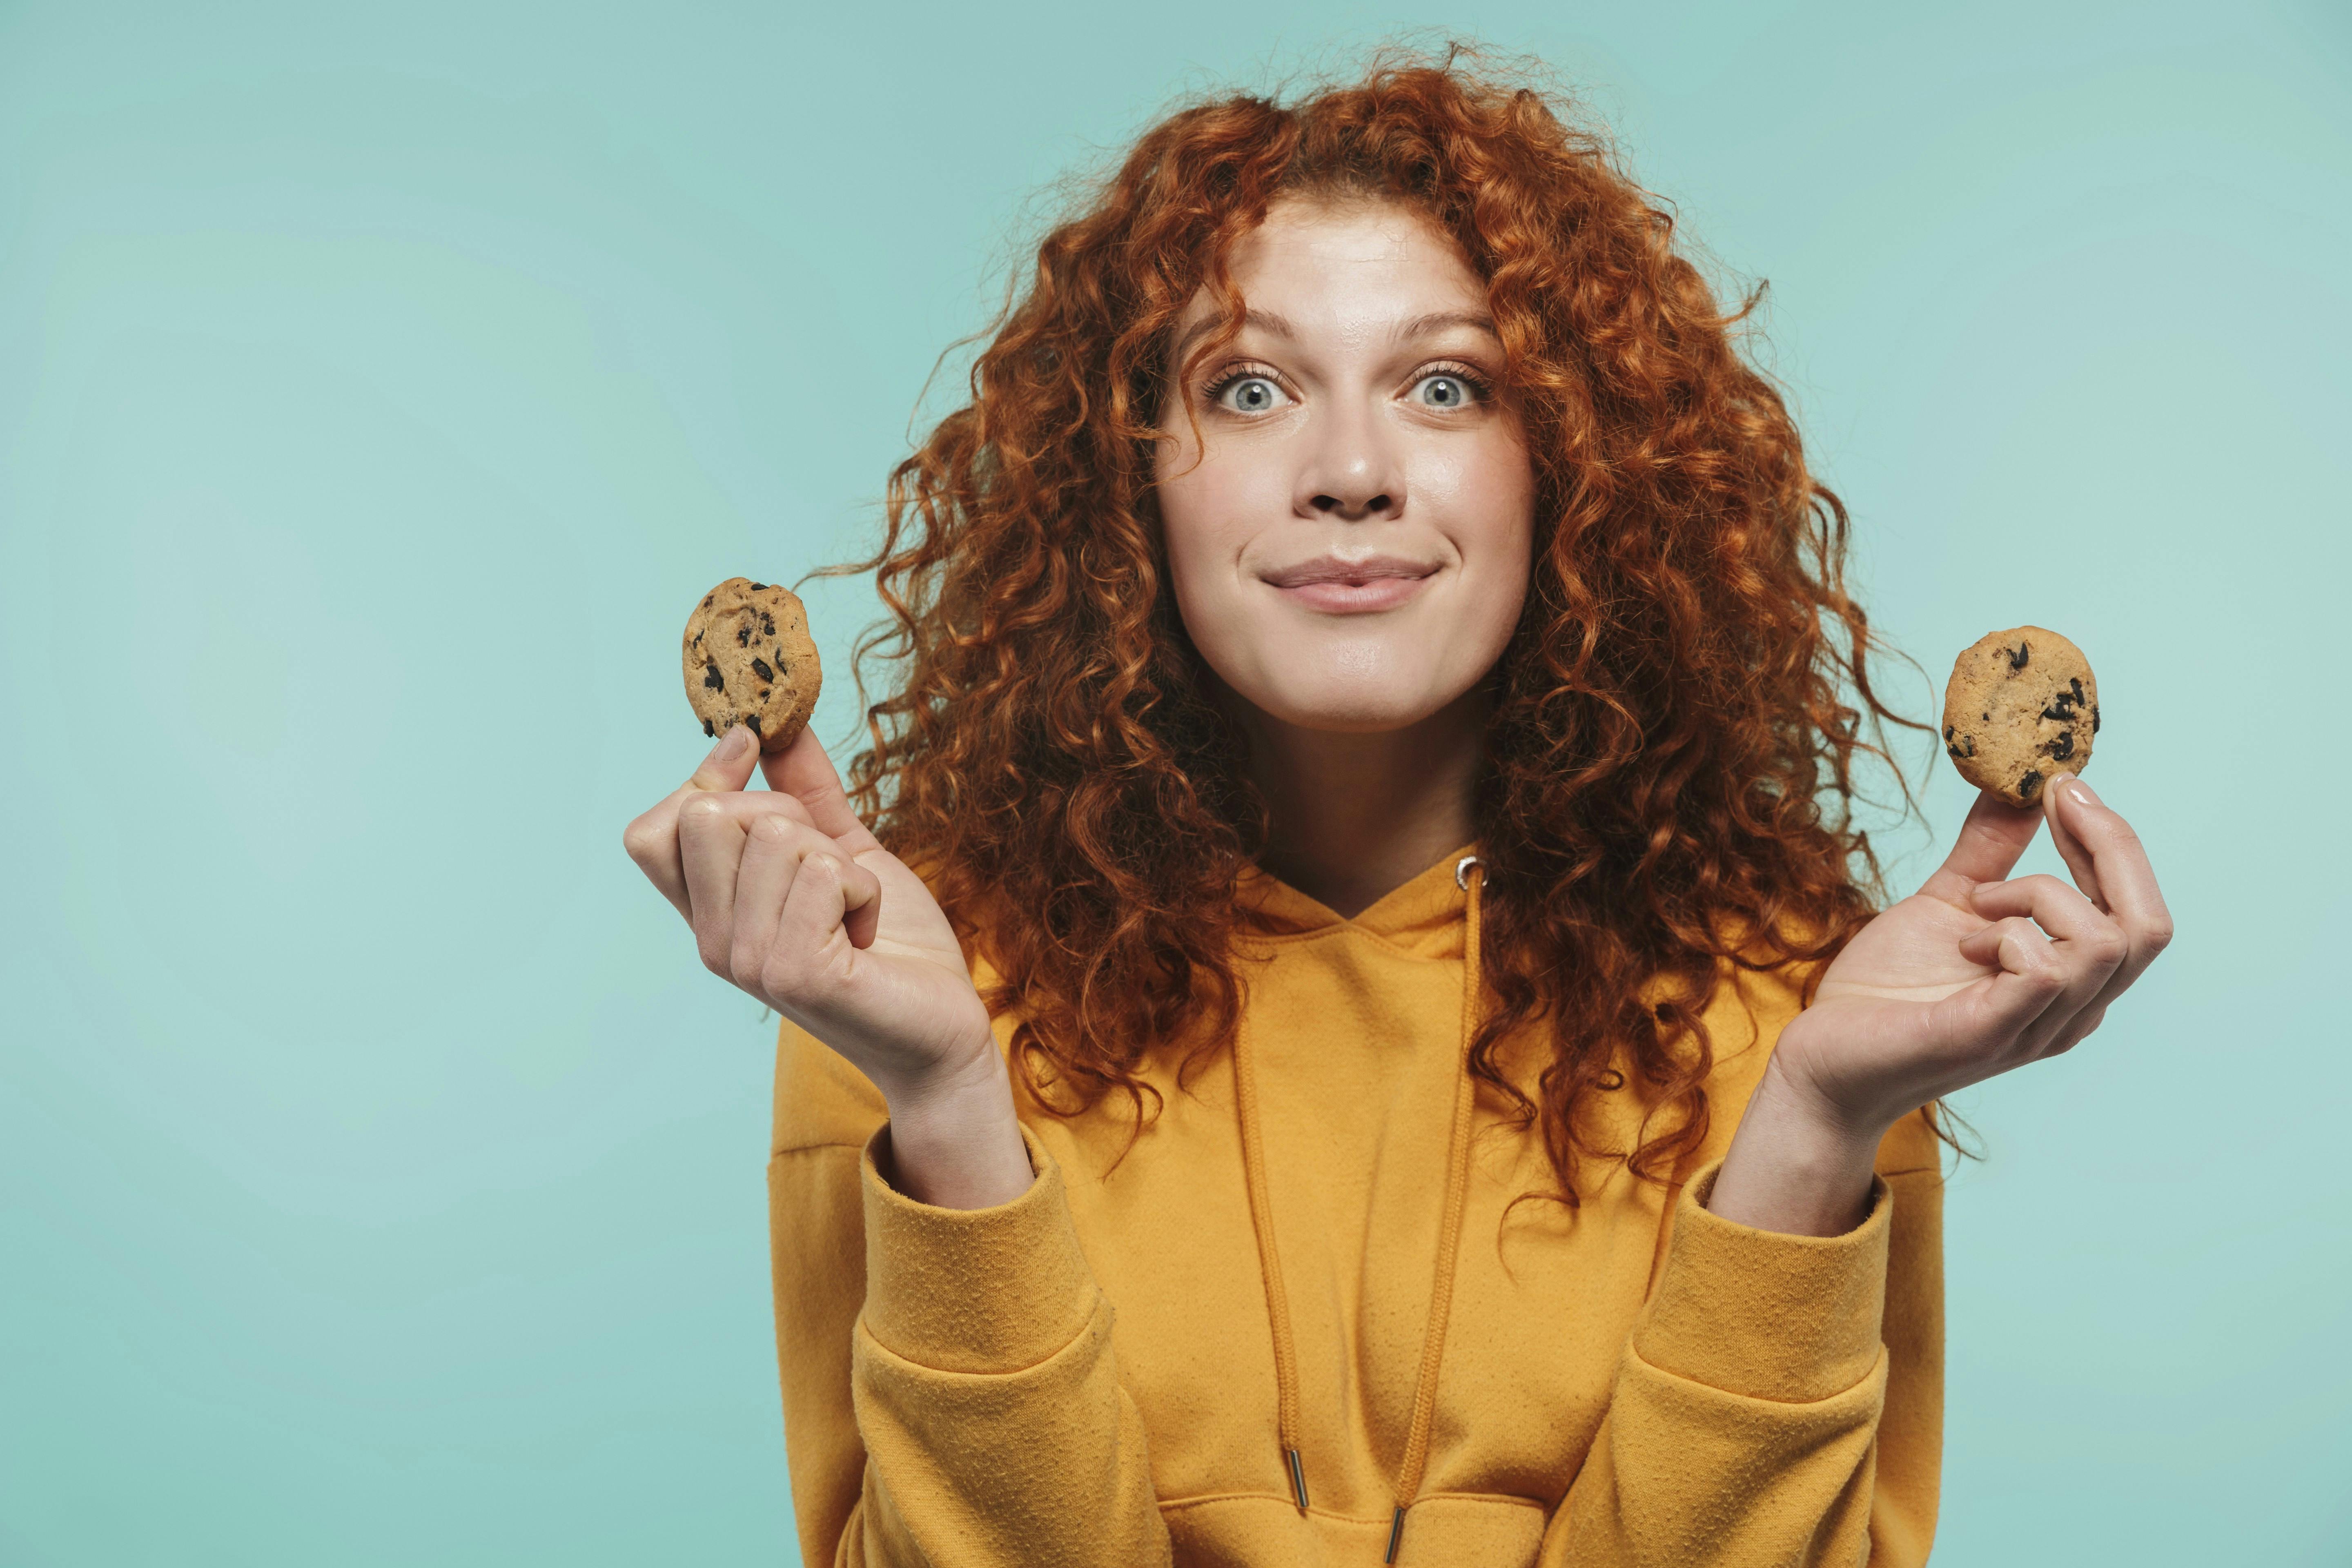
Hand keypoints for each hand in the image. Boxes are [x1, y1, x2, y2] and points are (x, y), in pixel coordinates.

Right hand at [621, 723, 1031, 1206]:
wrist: (940, 1029)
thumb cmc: (893, 944)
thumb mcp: (845, 851)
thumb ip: (805, 791)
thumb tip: (780, 721)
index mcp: (714, 914)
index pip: (654, 831)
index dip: (703, 779)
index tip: (753, 749)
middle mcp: (715, 942)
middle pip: (708, 815)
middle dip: (786, 816)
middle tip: (829, 871)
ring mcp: (748, 961)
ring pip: (775, 836)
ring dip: (838, 860)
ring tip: (854, 911)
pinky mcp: (794, 973)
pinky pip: (822, 874)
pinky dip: (863, 889)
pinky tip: (868, 933)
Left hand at [1711, 771, 2173, 1233]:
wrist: (1827, 1054)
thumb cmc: (1889, 987)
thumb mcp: (1948, 901)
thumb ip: (1990, 851)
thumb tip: (2021, 787)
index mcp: (2071, 979)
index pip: (2138, 909)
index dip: (2113, 841)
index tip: (2064, 786)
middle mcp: (2072, 1009)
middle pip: (2151, 926)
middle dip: (2113, 845)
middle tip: (2057, 797)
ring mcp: (2038, 1027)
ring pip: (2105, 942)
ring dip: (2043, 894)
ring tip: (1980, 902)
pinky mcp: (1992, 1034)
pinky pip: (2046, 970)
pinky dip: (2010, 932)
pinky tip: (1966, 940)